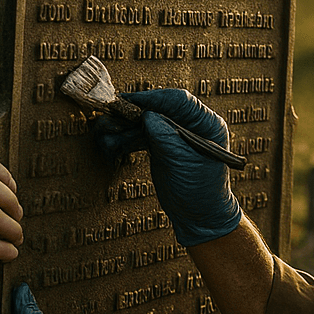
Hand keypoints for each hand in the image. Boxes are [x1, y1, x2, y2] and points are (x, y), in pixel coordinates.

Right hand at [92, 87, 242, 245]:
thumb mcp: (183, 161)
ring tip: (107, 137)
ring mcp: (173, 134)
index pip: (179, 101)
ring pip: (144, 122)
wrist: (199, 216)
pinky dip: (125, 139)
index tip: (130, 101)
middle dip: (132, 114)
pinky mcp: (160, 146)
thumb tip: (146, 114)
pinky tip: (112, 144)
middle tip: (111, 116)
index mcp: (206, 124)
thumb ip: (165, 136)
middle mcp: (190, 125)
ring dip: (124, 128)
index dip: (153, 98)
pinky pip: (140, 135)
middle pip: (157, 108)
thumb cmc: (200, 191)